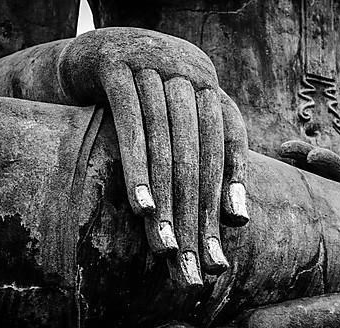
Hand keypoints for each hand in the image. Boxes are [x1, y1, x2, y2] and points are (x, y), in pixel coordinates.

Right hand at [57, 28, 248, 288]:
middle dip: (195, 217)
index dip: (226, 202)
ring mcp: (155, 67)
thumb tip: (240, 221)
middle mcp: (191, 77)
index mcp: (212, 92)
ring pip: (166, 147)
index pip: (227, 152)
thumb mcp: (181, 127)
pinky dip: (137, 167)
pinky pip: (130, 124)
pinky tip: (141, 206)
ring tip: (166, 249)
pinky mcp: (116, 66)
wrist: (99, 47)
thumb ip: (211, 164)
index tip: (220, 253)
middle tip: (194, 267)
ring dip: (167, 202)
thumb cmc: (147, 98)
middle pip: (197, 158)